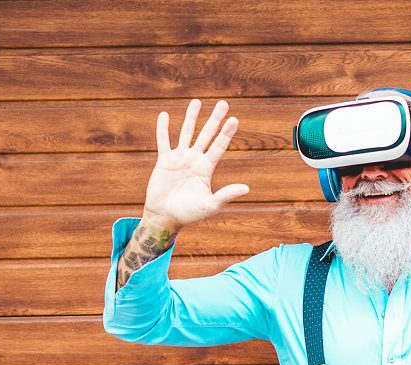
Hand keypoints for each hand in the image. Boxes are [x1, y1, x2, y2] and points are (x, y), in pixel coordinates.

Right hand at [142, 98, 249, 228]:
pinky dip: (163, 128)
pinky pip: (163, 141)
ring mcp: (179, 158)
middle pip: (207, 135)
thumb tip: (247, 188)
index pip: (219, 146)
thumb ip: (226, 195)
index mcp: (207, 168)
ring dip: (191, 117)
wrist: (166, 217)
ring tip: (197, 102)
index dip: (226, 133)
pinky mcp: (164, 161)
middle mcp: (195, 160)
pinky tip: (165, 114)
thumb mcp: (211, 205)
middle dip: (214, 119)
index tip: (234, 119)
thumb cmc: (189, 214)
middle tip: (223, 103)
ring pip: (186, 133)